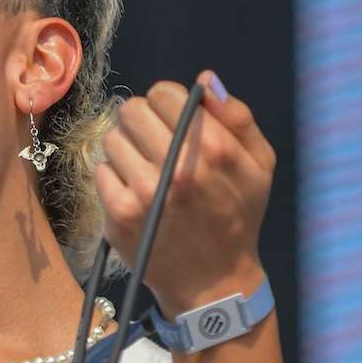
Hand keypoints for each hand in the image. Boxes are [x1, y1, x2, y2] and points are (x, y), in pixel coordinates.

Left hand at [94, 70, 273, 312]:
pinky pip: (101, 171)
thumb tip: (204, 80)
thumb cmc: (238, 216)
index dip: (167, 103)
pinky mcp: (120, 215)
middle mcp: (177, 167)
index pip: (164, 93)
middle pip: (132, 110)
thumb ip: (237, 116)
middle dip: (143, 122)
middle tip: (156, 145)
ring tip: (146, 170)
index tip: (173, 121)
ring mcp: (144, 192)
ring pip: (112, 138)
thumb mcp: (260, 164)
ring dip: (127, 149)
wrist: (213, 283)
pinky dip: (115, 178)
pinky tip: (136, 193)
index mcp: (214, 148)